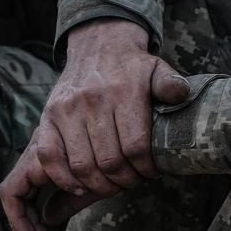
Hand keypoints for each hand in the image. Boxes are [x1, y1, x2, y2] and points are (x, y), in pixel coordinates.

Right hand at [0, 18, 189, 230]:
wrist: (97, 44)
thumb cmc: (132, 66)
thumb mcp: (158, 69)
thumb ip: (172, 85)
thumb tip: (182, 94)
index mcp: (124, 92)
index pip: (135, 147)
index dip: (144, 169)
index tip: (150, 173)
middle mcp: (93, 101)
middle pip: (109, 161)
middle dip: (124, 181)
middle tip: (131, 182)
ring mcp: (67, 109)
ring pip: (81, 164)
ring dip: (98, 186)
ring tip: (111, 186)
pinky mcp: (48, 116)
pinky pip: (49, 156)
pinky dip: (62, 178)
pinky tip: (79, 186)